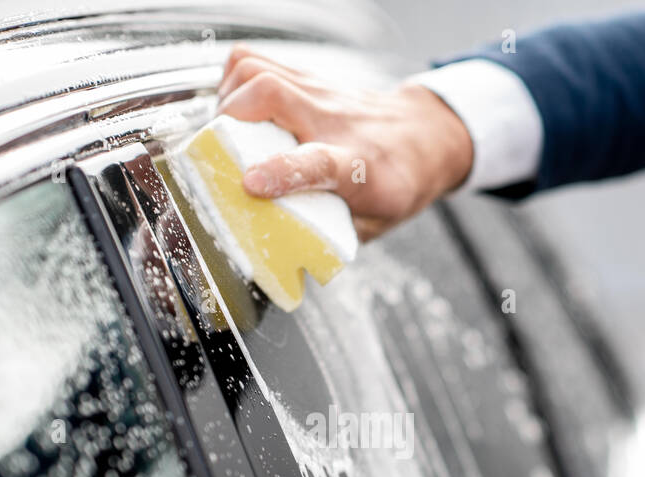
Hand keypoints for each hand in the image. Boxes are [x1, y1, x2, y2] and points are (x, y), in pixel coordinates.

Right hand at [216, 44, 473, 240]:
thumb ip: (330, 235)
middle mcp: (335, 122)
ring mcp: (321, 94)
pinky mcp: (309, 80)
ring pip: (259, 69)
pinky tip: (234, 105)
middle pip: (273, 93)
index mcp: (356, 166)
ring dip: (228, 96)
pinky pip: (259, 62)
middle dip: (230, 117)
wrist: (428, 135)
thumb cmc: (400, 181)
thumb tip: (282, 247)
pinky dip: (235, 79)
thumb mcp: (374, 223)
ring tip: (222, 127)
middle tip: (216, 147)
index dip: (280, 171)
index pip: (317, 162)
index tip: (250, 183)